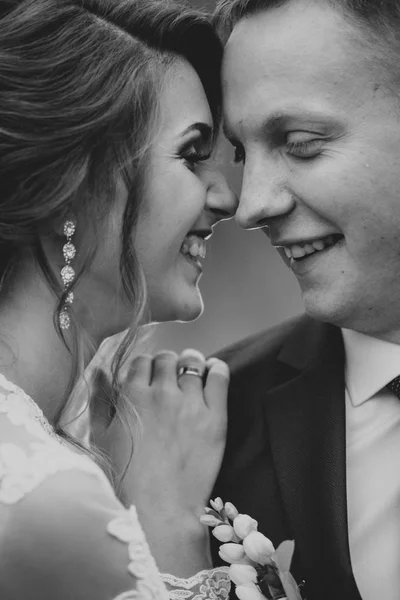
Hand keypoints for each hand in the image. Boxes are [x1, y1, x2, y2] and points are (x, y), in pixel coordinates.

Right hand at [90, 348, 228, 573]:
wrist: (158, 511)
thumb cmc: (123, 479)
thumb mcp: (100, 438)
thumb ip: (100, 400)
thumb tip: (100, 370)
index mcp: (132, 395)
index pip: (142, 361)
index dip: (145, 367)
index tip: (149, 378)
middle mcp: (162, 393)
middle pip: (167, 359)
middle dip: (166, 364)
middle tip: (169, 378)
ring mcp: (190, 403)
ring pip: (193, 363)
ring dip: (190, 363)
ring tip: (191, 373)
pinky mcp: (215, 417)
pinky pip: (220, 377)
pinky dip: (216, 369)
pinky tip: (212, 373)